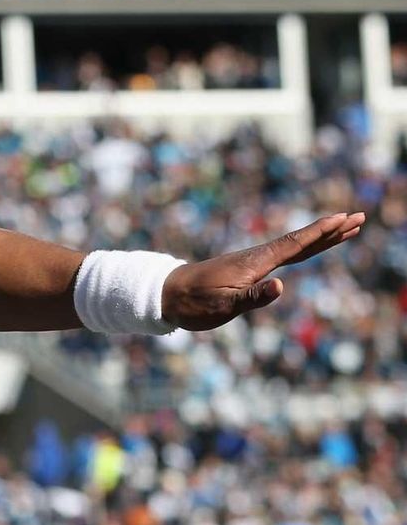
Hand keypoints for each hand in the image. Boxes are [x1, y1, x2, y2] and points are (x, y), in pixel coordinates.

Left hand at [161, 212, 363, 330]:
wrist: (165, 294)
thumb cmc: (193, 303)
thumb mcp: (223, 306)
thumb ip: (252, 298)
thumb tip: (280, 286)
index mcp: (254, 264)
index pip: (294, 245)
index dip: (320, 233)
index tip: (344, 218)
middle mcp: (256, 258)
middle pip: (300, 242)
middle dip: (330, 231)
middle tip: (359, 218)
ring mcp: (252, 262)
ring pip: (294, 247)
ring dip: (320, 238)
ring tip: (343, 229)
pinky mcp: (246, 269)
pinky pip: (282, 255)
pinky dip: (301, 248)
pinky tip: (307, 248)